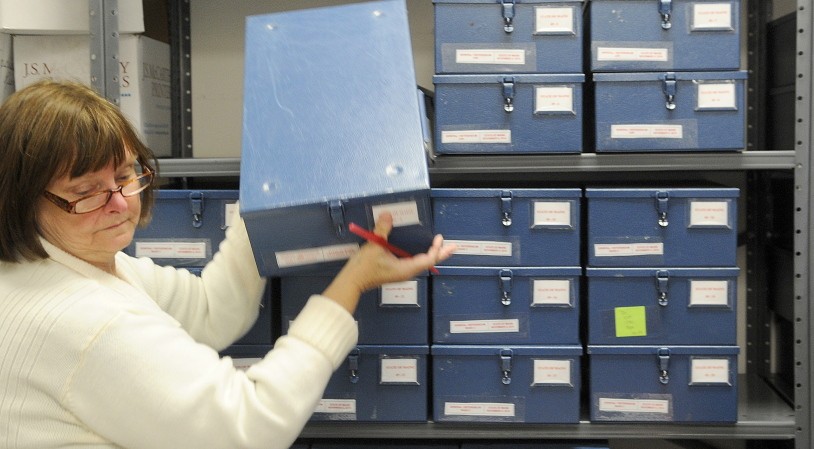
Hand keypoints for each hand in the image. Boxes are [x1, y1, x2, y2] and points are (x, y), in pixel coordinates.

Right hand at [322, 213, 455, 313]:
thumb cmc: (364, 268)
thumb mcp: (374, 246)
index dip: (436, 250)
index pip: (428, 260)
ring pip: (422, 263)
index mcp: (405, 269)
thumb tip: (388, 215)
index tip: (439, 238)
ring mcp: (401, 272)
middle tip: (453, 246)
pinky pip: (414, 263)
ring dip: (431, 254)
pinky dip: (421, 255)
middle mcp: (406, 272)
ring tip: (439, 245)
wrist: (352, 282)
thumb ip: (382, 230)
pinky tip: (421, 250)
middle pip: (428, 262)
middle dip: (440, 253)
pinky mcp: (396, 271)